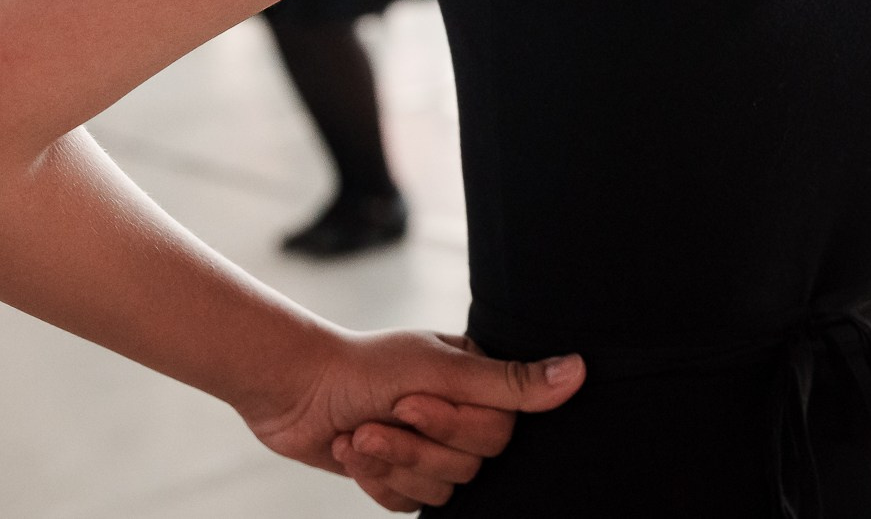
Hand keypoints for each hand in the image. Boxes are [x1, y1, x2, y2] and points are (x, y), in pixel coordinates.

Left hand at [245, 330, 583, 511]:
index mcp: (474, 383)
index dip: (452, 426)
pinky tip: (351, 449)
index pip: (500, 432)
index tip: (410, 401)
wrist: (291, 389)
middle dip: (417, 445)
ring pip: (441, 490)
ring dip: (392, 462)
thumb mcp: (437, 368)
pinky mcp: (396, 476)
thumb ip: (509, 382)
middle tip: (384, 415)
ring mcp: (426, 447)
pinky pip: (407, 505)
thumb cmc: (362, 366)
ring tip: (360, 433)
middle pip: (471, 465)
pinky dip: (375, 480)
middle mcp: (456, 415)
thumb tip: (578, 370)